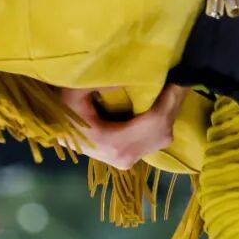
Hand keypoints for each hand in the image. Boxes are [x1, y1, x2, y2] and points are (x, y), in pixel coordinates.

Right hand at [55, 82, 189, 169]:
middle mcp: (124, 157)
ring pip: (164, 136)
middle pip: (163, 129)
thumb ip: (98, 83)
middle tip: (182, 77)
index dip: (169, 99)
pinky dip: (165, 119)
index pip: (155, 121)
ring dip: (172, 110)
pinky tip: (166, 101)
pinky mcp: (130, 158)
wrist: (56, 130)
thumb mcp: (74, 91)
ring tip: (175, 86)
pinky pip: (157, 139)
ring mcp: (128, 160)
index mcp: (112, 143)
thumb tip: (129, 79)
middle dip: (175, 103)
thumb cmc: (62, 110)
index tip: (177, 78)